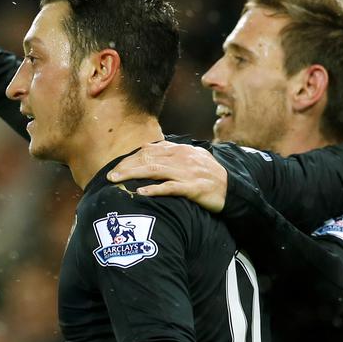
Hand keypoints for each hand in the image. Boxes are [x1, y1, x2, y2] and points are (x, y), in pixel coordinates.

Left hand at [108, 140, 228, 212]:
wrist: (233, 189)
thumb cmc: (208, 176)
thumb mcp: (191, 159)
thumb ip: (172, 154)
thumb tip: (149, 150)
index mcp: (180, 150)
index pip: (149, 150)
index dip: (130, 158)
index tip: (116, 167)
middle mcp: (182, 158)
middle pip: (148, 158)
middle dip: (126, 166)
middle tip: (109, 175)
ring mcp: (188, 172)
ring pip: (155, 170)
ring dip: (133, 174)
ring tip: (116, 181)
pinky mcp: (194, 188)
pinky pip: (171, 187)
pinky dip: (154, 189)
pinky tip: (141, 192)